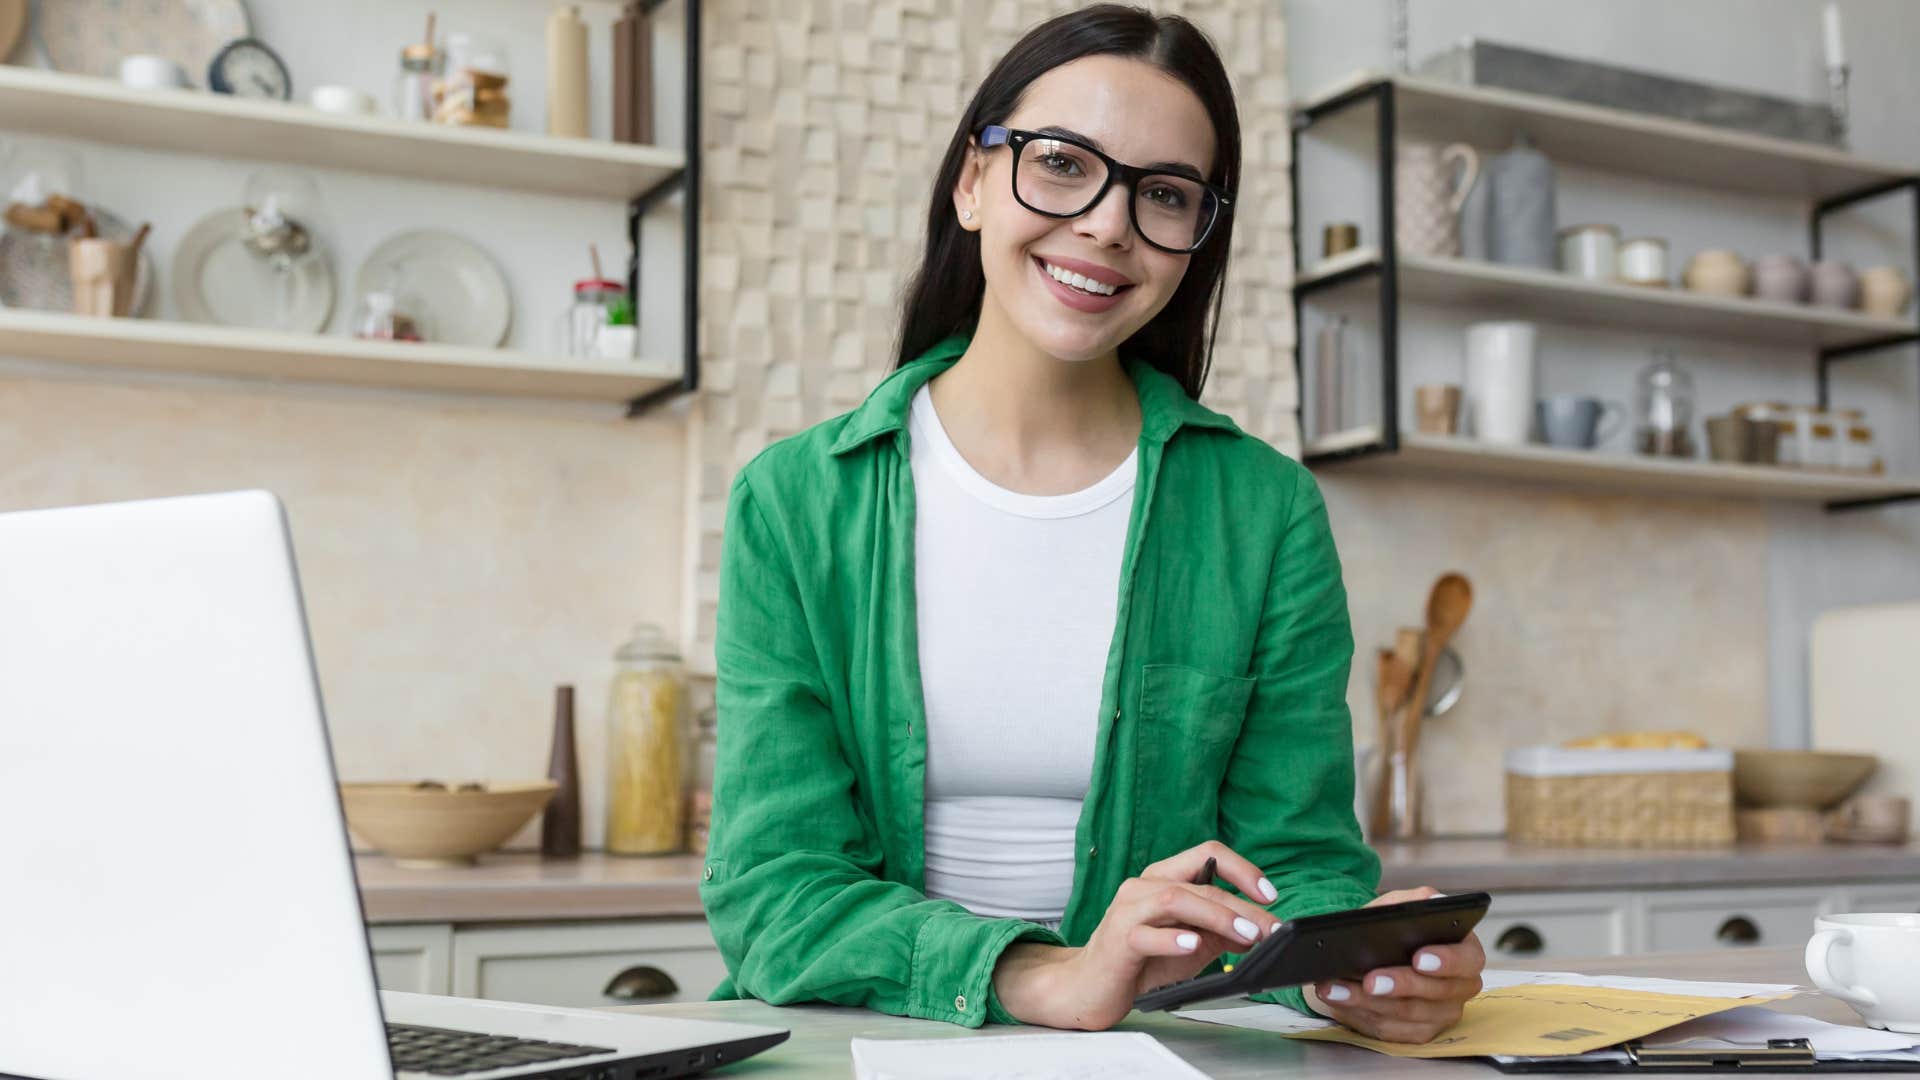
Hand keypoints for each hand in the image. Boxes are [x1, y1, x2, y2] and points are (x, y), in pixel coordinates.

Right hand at [992, 840, 1282, 1029]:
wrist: (1088, 988)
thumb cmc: (1139, 962)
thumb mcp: (1190, 944)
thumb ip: (1220, 933)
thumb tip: (1260, 928)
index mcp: (1163, 878)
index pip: (1207, 854)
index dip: (1243, 870)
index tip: (1270, 896)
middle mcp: (1144, 887)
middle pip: (1199, 881)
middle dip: (1241, 905)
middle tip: (1269, 928)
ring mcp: (1127, 911)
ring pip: (1175, 897)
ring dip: (1216, 916)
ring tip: (1245, 935)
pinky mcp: (1117, 940)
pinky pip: (1145, 934)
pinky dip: (1172, 939)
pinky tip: (1193, 945)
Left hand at [1303, 886, 1484, 1043]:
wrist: (1368, 954)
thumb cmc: (1392, 930)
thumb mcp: (1398, 907)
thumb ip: (1415, 901)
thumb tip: (1431, 900)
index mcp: (1465, 952)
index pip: (1467, 959)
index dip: (1447, 961)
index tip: (1419, 958)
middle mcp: (1460, 986)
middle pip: (1436, 992)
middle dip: (1400, 985)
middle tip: (1370, 979)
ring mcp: (1441, 1013)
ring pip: (1407, 1013)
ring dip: (1368, 1001)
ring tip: (1338, 987)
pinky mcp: (1417, 1032)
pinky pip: (1390, 1029)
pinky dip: (1358, 1013)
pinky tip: (1337, 997)